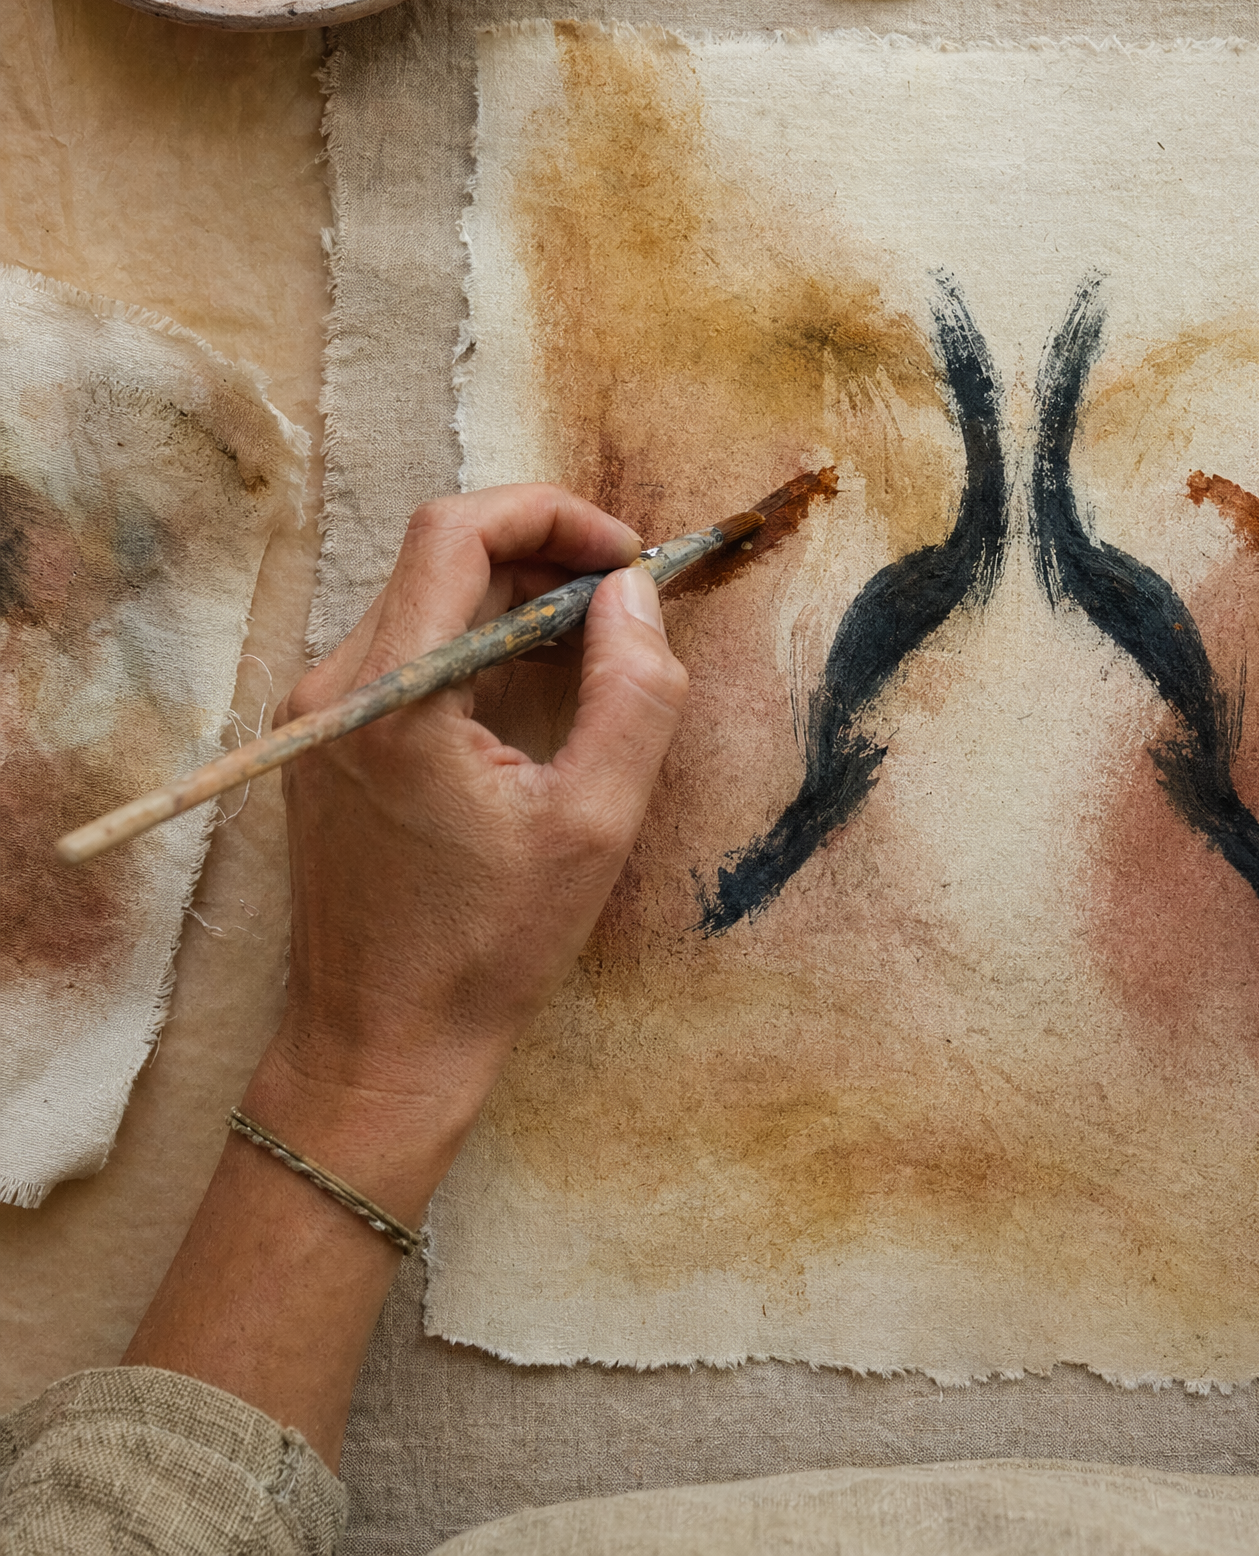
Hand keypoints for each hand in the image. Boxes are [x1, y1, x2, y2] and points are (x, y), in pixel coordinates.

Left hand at [263, 485, 687, 1145]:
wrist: (379, 1046)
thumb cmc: (488, 947)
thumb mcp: (595, 822)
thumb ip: (633, 692)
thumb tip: (637, 592)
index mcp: (391, 695)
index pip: (457, 530)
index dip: (554, 515)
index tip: (630, 560)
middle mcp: (335, 685)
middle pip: (441, 553)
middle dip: (547, 553)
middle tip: (630, 602)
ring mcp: (318, 712)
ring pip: (426, 595)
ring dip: (517, 596)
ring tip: (599, 644)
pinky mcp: (325, 739)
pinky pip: (410, 646)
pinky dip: (481, 639)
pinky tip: (540, 686)